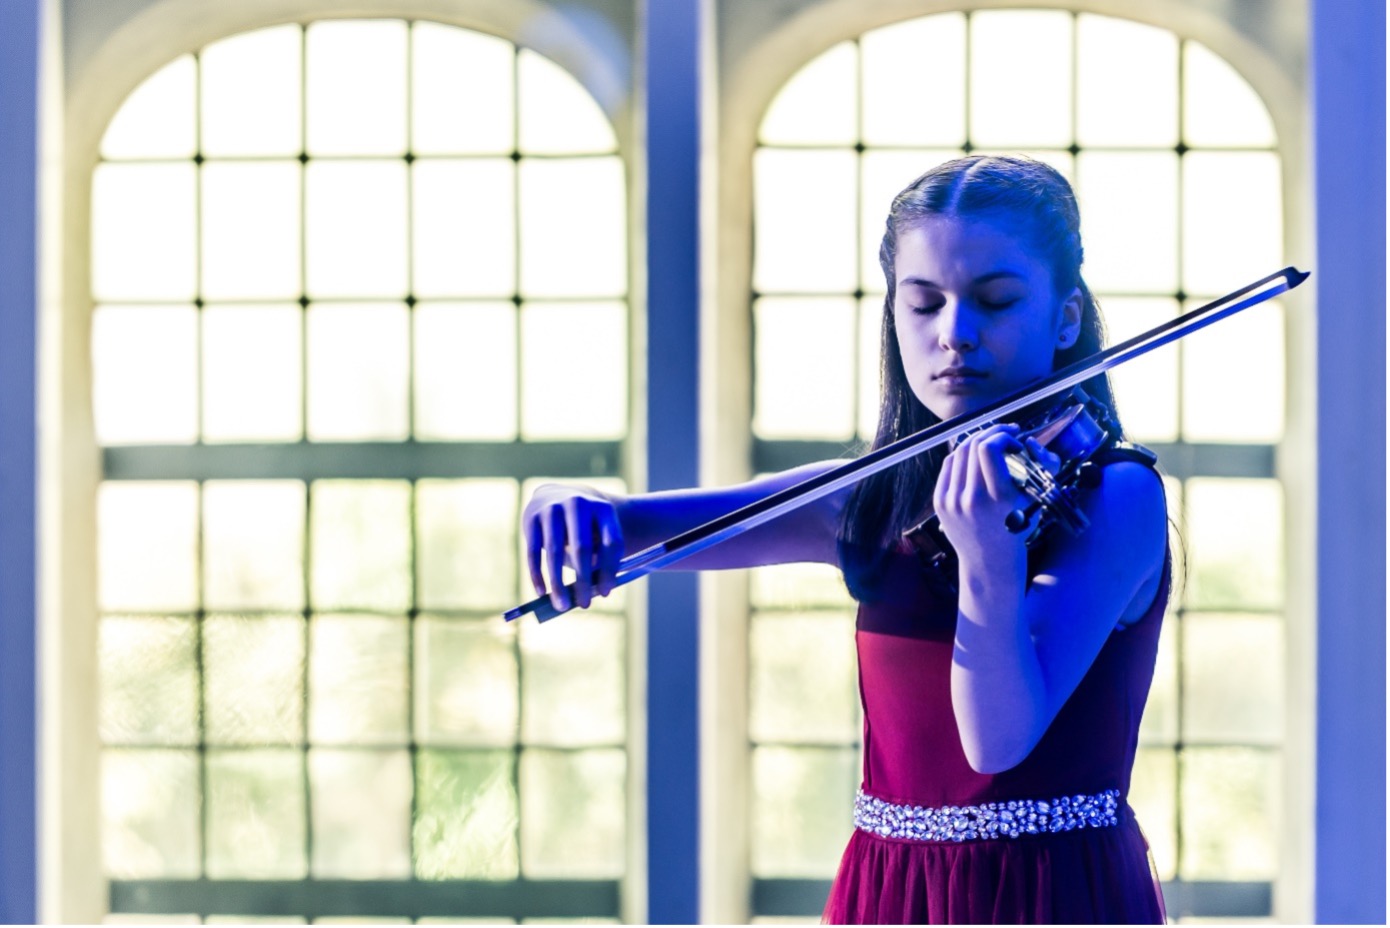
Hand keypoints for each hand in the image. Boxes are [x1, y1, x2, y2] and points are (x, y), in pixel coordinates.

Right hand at [522, 484, 624, 612]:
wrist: (556, 496)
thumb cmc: (582, 526)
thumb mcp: (597, 534)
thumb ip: (598, 557)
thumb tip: (593, 589)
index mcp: (603, 509)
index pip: (611, 542)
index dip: (609, 569)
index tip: (606, 593)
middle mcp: (578, 503)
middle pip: (582, 547)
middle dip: (584, 580)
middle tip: (585, 605)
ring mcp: (553, 508)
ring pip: (555, 551)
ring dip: (558, 583)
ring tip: (562, 606)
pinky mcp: (531, 517)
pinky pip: (533, 551)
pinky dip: (537, 574)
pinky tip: (542, 592)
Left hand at [932, 423, 1029, 567]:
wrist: (989, 559)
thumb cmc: (1018, 527)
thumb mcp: (1036, 500)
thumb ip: (1044, 467)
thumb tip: (1031, 441)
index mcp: (999, 499)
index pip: (989, 449)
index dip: (1002, 436)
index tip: (1015, 441)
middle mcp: (972, 500)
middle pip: (973, 446)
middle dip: (991, 433)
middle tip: (1005, 435)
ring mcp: (952, 501)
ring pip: (959, 452)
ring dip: (977, 441)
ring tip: (990, 443)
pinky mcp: (939, 502)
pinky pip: (948, 465)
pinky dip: (962, 456)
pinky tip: (974, 457)